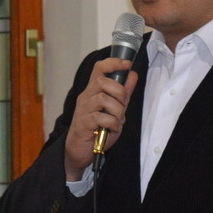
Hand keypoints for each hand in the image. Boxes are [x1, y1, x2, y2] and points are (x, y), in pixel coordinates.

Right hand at [64, 57, 138, 180]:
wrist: (80, 150)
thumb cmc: (97, 128)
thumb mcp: (115, 109)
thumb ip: (124, 93)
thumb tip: (133, 74)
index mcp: (93, 90)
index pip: (99, 68)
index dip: (113, 62)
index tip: (127, 64)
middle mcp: (86, 96)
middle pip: (102, 81)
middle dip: (119, 92)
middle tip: (123, 105)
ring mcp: (83, 109)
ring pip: (102, 99)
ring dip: (117, 110)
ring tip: (118, 120)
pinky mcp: (82, 123)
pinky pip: (100, 117)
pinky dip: (112, 123)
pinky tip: (113, 129)